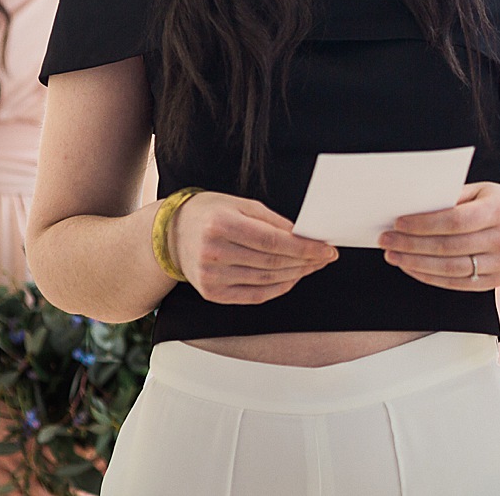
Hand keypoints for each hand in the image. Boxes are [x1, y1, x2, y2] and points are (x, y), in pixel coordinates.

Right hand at [170, 192, 337, 304]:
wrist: (172, 233)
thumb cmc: (209, 213)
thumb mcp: (241, 204)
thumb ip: (273, 220)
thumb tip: (305, 235)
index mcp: (221, 224)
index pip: (273, 241)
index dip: (304, 248)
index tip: (326, 249)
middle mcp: (213, 253)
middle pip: (272, 262)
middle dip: (305, 261)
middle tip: (325, 257)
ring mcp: (210, 276)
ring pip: (266, 280)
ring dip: (296, 274)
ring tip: (313, 266)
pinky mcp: (212, 293)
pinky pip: (254, 295)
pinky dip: (278, 288)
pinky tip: (293, 278)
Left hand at [379, 182, 499, 290]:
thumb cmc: (497, 204)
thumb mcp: (480, 190)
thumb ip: (452, 196)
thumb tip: (413, 205)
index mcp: (499, 210)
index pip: (455, 220)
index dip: (424, 224)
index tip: (398, 223)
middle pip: (449, 247)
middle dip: (412, 245)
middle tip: (387, 241)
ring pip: (450, 269)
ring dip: (416, 264)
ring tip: (393, 256)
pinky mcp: (496, 281)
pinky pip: (456, 283)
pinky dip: (429, 277)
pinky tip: (411, 267)